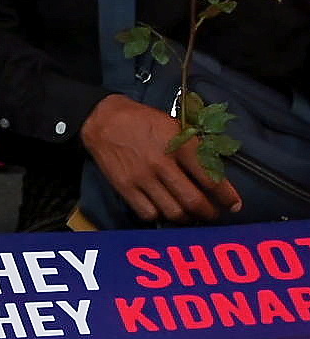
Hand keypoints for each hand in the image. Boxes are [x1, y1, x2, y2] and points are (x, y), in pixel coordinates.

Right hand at [82, 94, 240, 221]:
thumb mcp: (176, 127)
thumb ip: (195, 149)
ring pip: (172, 212)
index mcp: (181, 146)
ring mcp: (142, 177)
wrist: (104, 119)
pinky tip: (163, 210)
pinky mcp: (125, 187)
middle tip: (212, 214)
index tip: (233, 205)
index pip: (211, 179)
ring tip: (189, 215)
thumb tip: (215, 174)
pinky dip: (160, 216)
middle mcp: (162, 164)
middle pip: (194, 202)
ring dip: (186, 218)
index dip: (227, 197)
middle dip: (208, 213)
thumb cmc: (145, 121)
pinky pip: (147, 213)